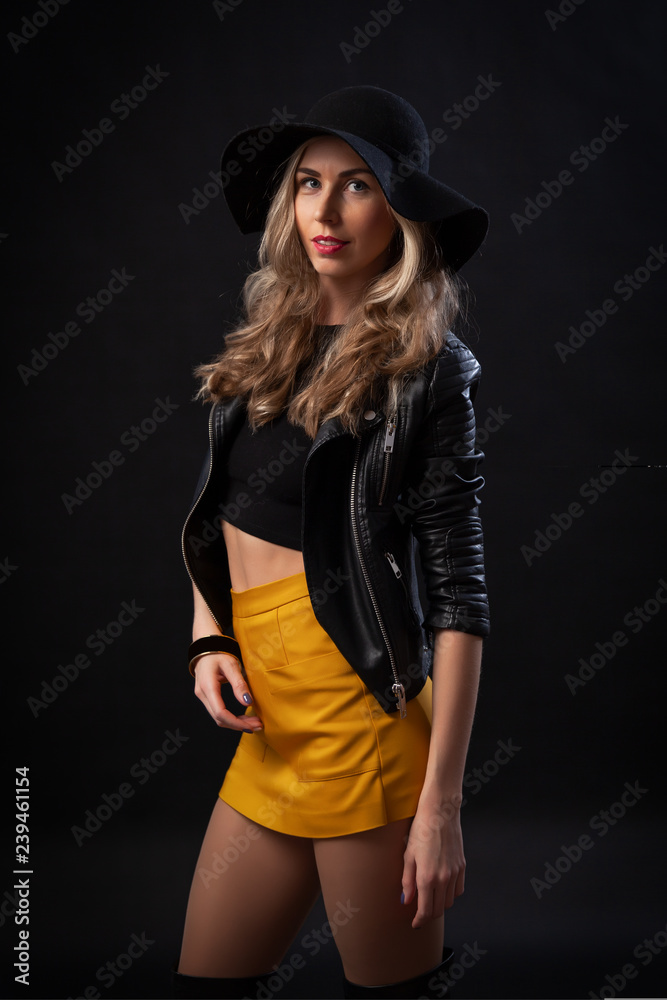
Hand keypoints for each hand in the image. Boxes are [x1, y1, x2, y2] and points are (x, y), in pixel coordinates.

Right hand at [192, 653, 262, 733]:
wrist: (205, 647)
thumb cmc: (219, 653)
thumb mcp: (231, 665)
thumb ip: (239, 684)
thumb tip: (248, 703)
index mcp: (208, 686)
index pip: (220, 713)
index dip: (236, 723)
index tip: (252, 726)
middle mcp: (202, 694)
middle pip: (220, 718)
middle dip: (239, 725)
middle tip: (258, 725)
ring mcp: (203, 696)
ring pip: (218, 718)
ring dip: (236, 723)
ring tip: (253, 723)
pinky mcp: (207, 696)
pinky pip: (218, 712)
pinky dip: (231, 718)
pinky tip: (243, 718)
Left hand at [401, 796, 465, 927]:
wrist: (441, 812)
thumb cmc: (421, 830)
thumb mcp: (408, 855)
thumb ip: (407, 880)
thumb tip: (406, 900)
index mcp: (427, 878)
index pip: (425, 911)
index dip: (419, 921)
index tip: (415, 923)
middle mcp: (443, 879)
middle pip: (439, 910)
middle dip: (429, 915)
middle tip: (420, 913)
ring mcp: (455, 873)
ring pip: (449, 902)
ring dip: (440, 905)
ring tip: (430, 899)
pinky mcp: (462, 866)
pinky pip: (458, 889)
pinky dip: (451, 894)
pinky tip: (442, 888)